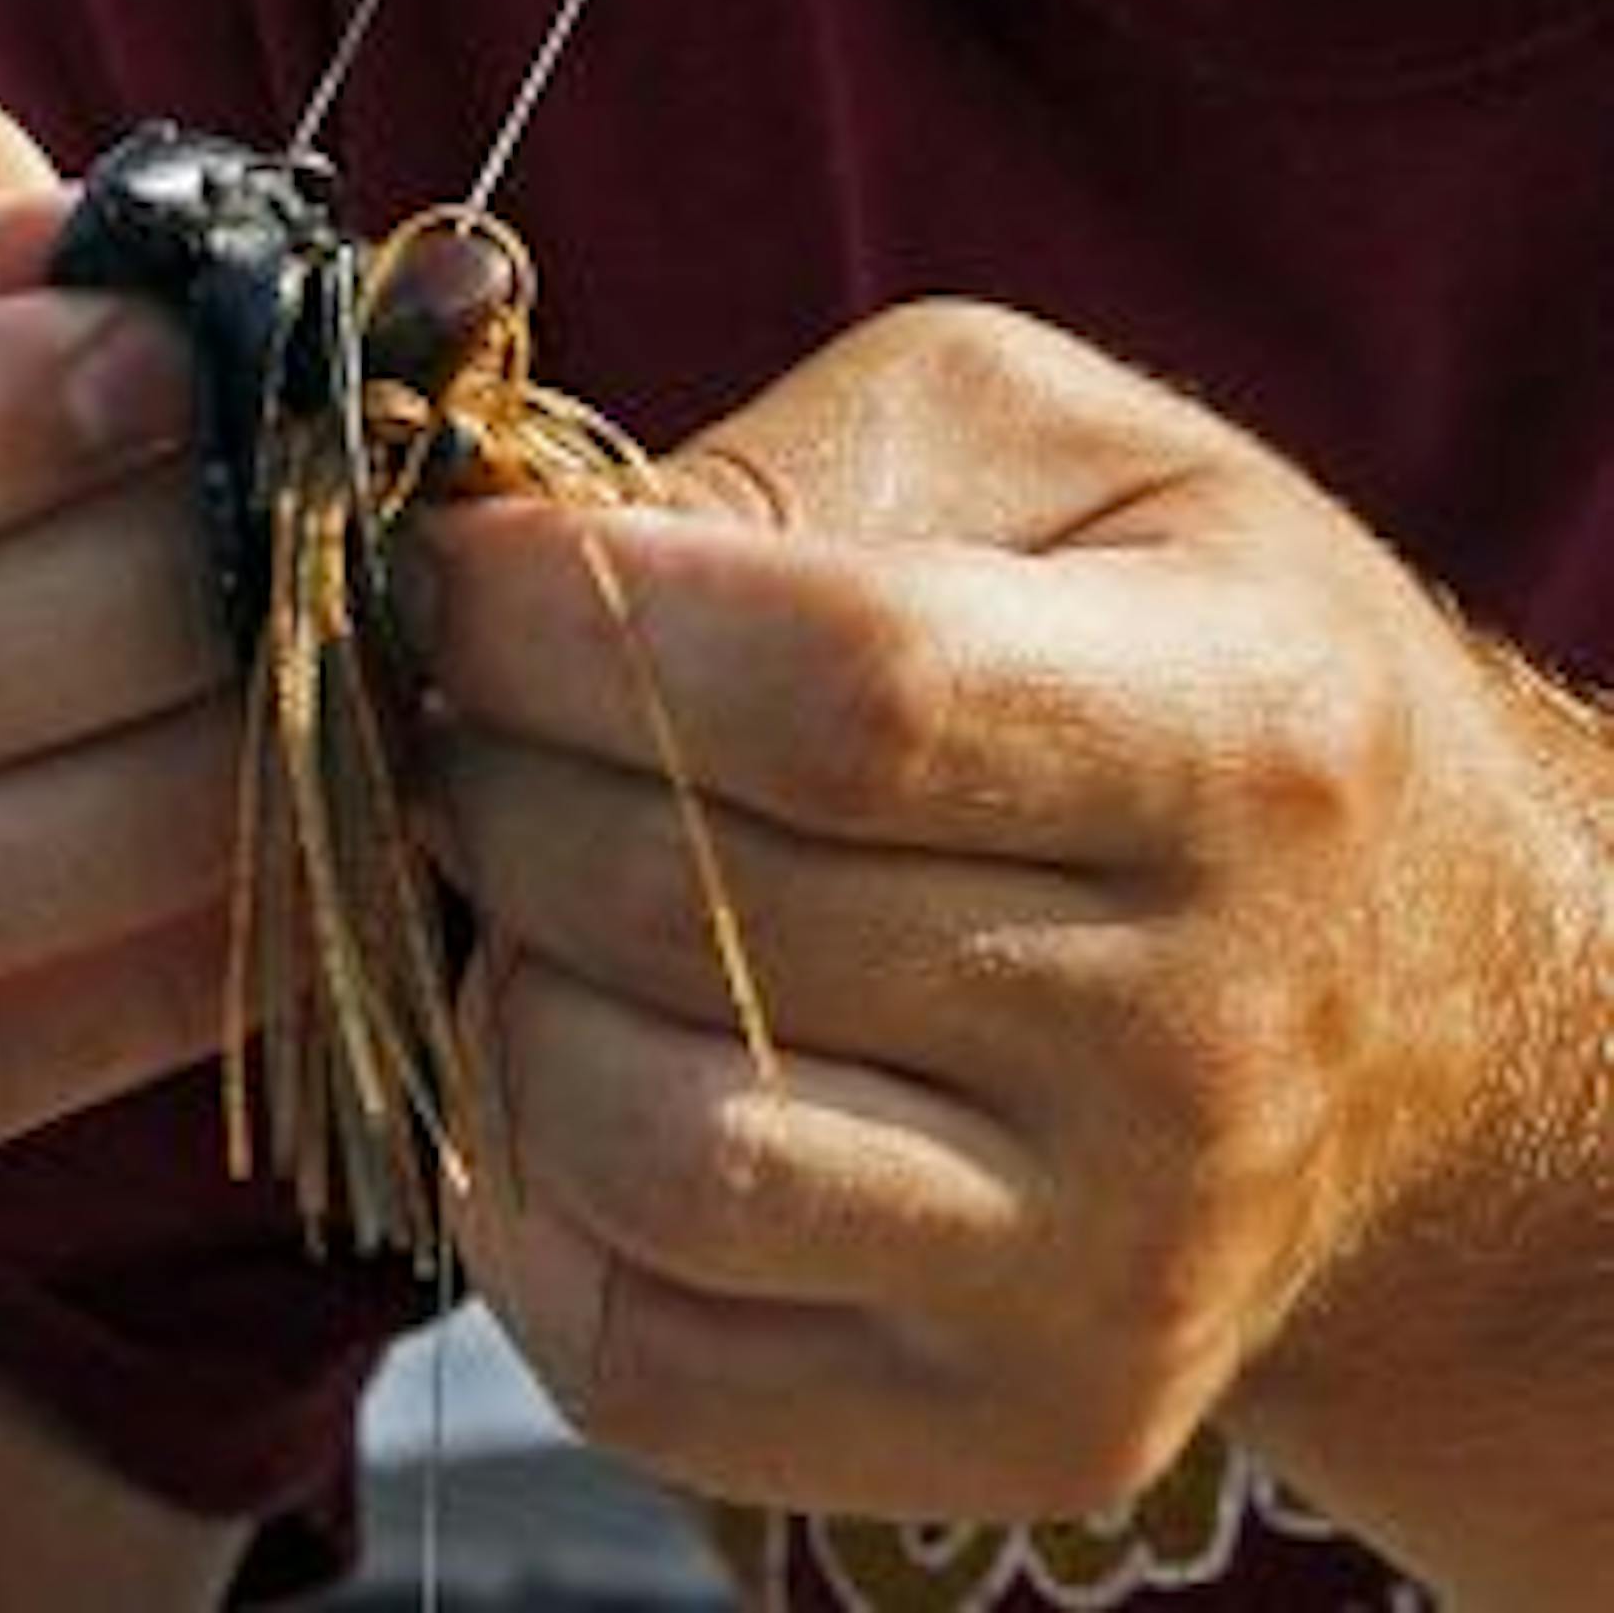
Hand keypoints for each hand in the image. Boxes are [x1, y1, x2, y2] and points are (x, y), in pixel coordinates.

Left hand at [413, 301, 1605, 1552]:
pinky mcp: (1025, 1427)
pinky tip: (564, 1055)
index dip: (578, 625)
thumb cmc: (1189, 648)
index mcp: (1239, 739)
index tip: (452, 569)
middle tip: (467, 712)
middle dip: (493, 777)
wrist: (1422, 983)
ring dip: (496, 987)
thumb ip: (800, 463)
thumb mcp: (1057, 446)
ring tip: (519, 885)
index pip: (843, 696)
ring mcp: (1116, 1271)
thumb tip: (530, 574)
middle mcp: (1201, 1039)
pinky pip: (645, 1356)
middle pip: (700, 913)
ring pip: (649, 1154)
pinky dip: (520, 1202)